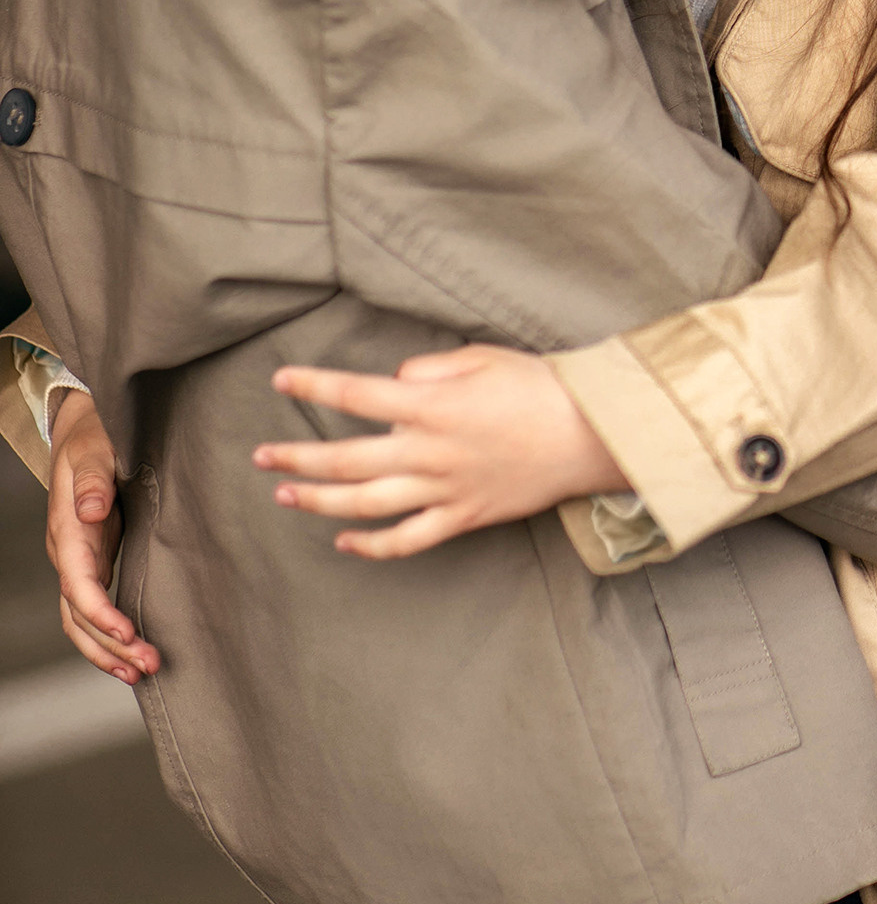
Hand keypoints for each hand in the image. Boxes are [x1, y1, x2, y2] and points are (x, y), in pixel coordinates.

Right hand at [46, 390, 155, 686]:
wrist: (86, 430)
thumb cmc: (95, 436)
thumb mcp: (96, 447)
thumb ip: (94, 478)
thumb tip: (92, 511)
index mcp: (68, 530)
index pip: (79, 585)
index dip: (101, 614)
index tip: (128, 634)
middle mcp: (69, 554)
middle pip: (80, 615)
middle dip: (110, 646)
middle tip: (148, 666)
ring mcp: (79, 561)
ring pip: (83, 621)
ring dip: (109, 651)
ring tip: (143, 672)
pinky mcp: (95, 562)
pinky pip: (94, 609)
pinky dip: (110, 635)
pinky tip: (131, 653)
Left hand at [256, 345, 627, 558]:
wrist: (589, 435)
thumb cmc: (540, 386)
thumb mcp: (483, 357)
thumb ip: (430, 370)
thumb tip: (395, 383)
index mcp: (431, 406)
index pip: (356, 395)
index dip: (313, 387)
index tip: (281, 382)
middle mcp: (428, 451)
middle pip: (346, 459)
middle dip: (297, 457)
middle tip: (261, 457)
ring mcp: (443, 490)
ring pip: (365, 504)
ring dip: (319, 502)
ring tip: (285, 496)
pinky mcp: (463, 517)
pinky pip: (407, 540)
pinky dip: (371, 546)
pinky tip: (344, 542)